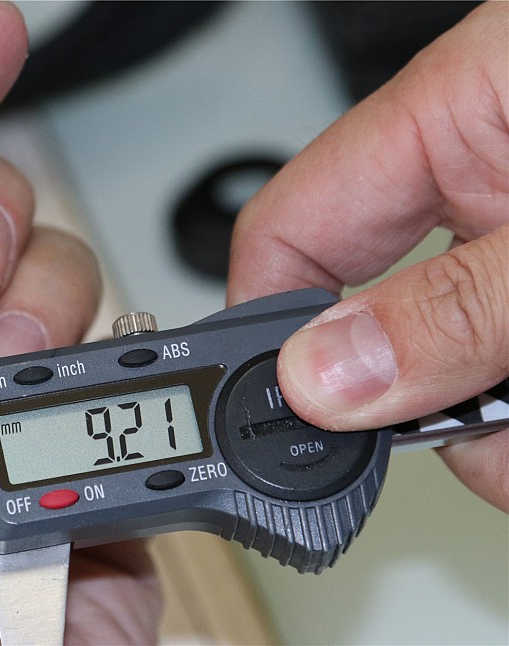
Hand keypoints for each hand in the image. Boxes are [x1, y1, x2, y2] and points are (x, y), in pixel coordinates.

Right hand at [227, 2, 506, 509]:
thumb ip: (452, 303)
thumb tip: (324, 379)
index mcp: (451, 116)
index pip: (289, 232)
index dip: (269, 335)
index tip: (288, 425)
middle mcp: (480, 177)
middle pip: (372, 324)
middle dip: (410, 410)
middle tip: (471, 443)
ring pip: (451, 368)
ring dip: (487, 432)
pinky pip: (503, 374)